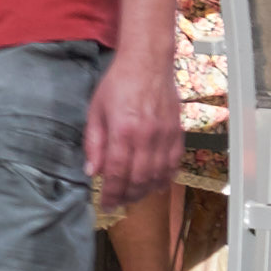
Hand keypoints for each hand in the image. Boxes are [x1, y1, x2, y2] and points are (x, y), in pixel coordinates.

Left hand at [85, 40, 180, 206]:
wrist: (148, 64)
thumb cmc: (117, 84)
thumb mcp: (95, 110)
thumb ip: (93, 143)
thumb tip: (92, 171)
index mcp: (123, 130)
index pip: (116, 172)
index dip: (111, 193)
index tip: (106, 205)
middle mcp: (147, 137)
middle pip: (139, 179)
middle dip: (128, 197)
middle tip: (119, 204)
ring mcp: (166, 137)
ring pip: (158, 176)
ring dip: (146, 192)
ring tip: (133, 197)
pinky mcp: (179, 135)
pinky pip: (174, 165)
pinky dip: (165, 179)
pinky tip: (155, 185)